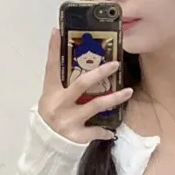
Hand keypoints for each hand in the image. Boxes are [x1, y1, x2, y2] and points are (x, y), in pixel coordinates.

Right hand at [38, 28, 132, 143]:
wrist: (46, 144)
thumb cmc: (52, 115)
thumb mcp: (52, 97)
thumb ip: (62, 82)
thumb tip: (76, 60)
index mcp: (51, 92)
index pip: (51, 67)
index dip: (53, 49)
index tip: (57, 31)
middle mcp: (59, 104)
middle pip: (81, 84)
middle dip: (100, 73)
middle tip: (116, 64)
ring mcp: (68, 120)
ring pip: (96, 105)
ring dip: (114, 98)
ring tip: (128, 91)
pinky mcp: (76, 136)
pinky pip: (96, 131)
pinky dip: (104, 131)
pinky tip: (111, 131)